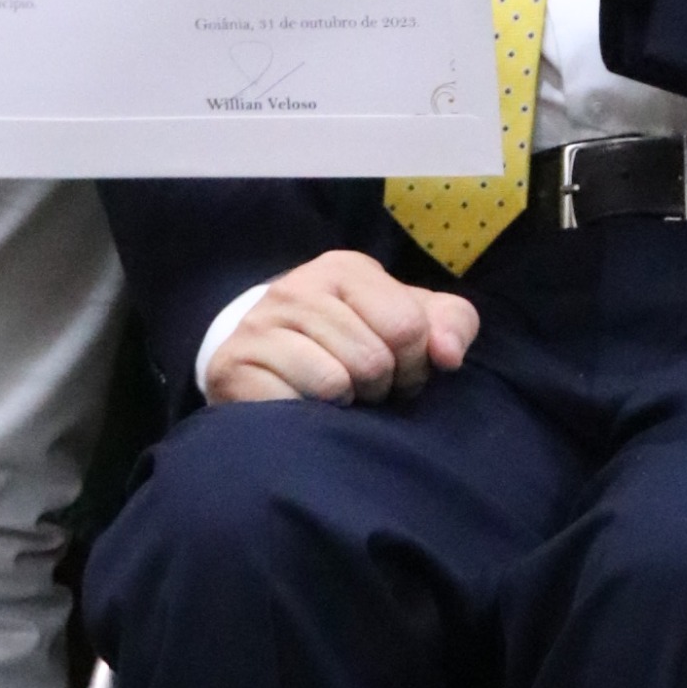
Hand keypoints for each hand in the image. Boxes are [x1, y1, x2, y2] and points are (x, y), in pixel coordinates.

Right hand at [208, 250, 481, 406]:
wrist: (268, 361)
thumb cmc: (353, 342)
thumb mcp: (409, 323)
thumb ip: (452, 324)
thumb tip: (448, 356)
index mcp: (345, 270)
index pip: (408, 326)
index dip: (414, 364)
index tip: (397, 371)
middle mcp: (297, 287)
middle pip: (373, 360)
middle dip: (380, 389)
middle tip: (364, 390)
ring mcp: (260, 325)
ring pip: (334, 382)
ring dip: (345, 405)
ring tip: (336, 399)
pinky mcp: (233, 366)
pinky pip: (294, 403)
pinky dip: (309, 418)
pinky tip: (303, 408)